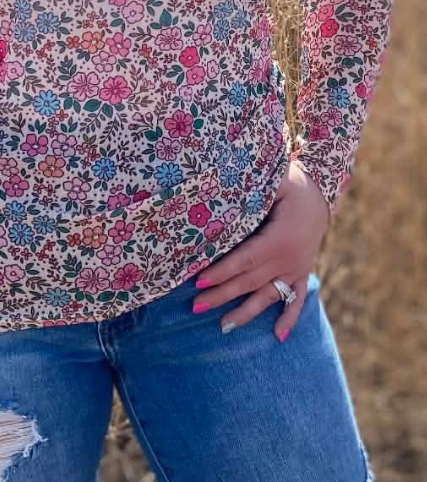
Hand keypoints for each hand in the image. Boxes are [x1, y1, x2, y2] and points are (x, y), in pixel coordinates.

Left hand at [191, 158, 329, 341]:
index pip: (245, 259)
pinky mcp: (302, 272)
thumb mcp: (274, 180)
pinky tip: (278, 337)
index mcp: (280, 237)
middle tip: (196, 305)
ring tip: (223, 326)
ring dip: (246, 312)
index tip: (199, 279)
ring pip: (269, 295)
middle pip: (251, 281)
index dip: (222, 271)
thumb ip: (252, 189)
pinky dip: (289, 319)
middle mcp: (290, 258)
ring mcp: (297, 268)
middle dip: (223, 294)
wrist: (320, 193)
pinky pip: (297, 300)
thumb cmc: (290, 183)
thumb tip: (223, 191)